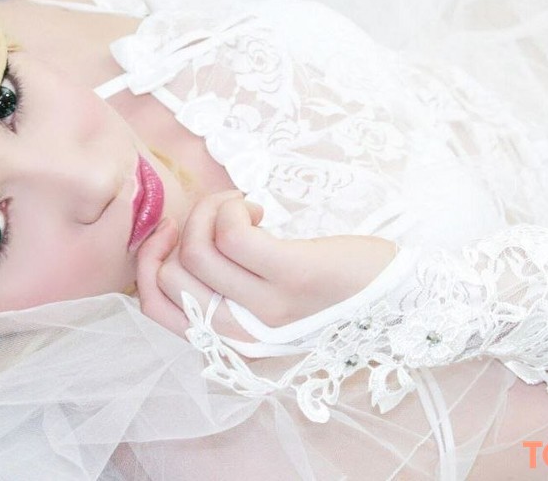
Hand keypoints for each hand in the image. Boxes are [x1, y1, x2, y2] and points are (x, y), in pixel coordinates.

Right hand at [135, 191, 396, 340]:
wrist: (400, 296)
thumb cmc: (331, 289)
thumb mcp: (268, 299)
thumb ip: (226, 285)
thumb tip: (178, 240)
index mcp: (231, 340)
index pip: (155, 307)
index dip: (146, 263)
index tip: (169, 230)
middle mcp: (242, 333)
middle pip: (171, 272)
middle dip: (184, 227)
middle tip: (221, 213)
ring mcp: (266, 307)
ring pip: (196, 249)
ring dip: (211, 210)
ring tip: (245, 208)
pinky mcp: (292, 277)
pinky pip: (232, 233)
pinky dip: (233, 207)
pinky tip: (259, 208)